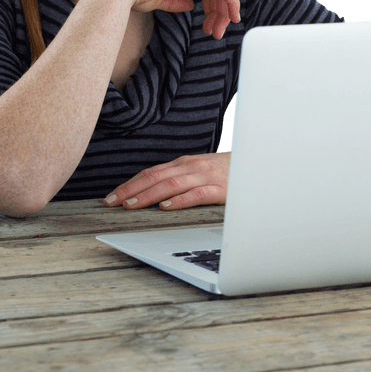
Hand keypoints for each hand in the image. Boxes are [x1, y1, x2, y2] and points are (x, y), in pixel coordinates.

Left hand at [103, 152, 229, 209]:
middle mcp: (191, 166)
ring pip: (171, 184)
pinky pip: (196, 194)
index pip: (151, 172)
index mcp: (184, 163)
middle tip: (112, 202)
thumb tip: (153, 192)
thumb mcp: (200, 171)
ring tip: (131, 205)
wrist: (259, 165)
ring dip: (148, 195)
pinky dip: (179, 200)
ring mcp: (205, 176)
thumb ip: (180, 178)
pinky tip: (166, 207)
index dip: (130, 184)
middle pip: (155, 177)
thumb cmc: (228, 172)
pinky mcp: (220, 189)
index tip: (111, 196)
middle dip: (131, 189)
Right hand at [116, 0, 240, 39]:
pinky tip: (232, 16)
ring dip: (224, 12)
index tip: (208, 28)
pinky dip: (232, 1)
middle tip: (215, 34)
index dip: (209, 7)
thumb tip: (190, 5)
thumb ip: (176, 1)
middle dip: (218, 13)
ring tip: (218, 32)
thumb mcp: (158, 0)